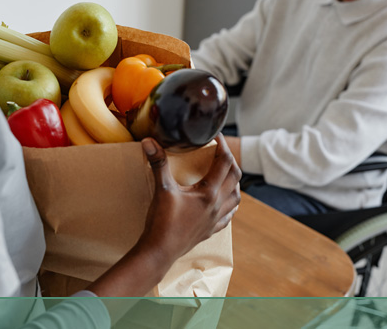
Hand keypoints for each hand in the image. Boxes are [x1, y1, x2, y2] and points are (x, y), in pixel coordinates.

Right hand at [85, 133, 240, 298]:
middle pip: (235, 178)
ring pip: (236, 198)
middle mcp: (217, 206)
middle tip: (219, 151)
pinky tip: (224, 203)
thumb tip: (150, 141)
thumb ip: (158, 163)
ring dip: (234, 183)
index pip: (224, 162)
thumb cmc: (162, 222)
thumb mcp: (161, 189)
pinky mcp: (210, 231)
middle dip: (230, 161)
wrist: (159, 252)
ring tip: (225, 174)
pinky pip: (228, 216)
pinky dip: (229, 205)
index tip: (215, 135)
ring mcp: (215, 220)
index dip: (222, 145)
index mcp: (209, 193)